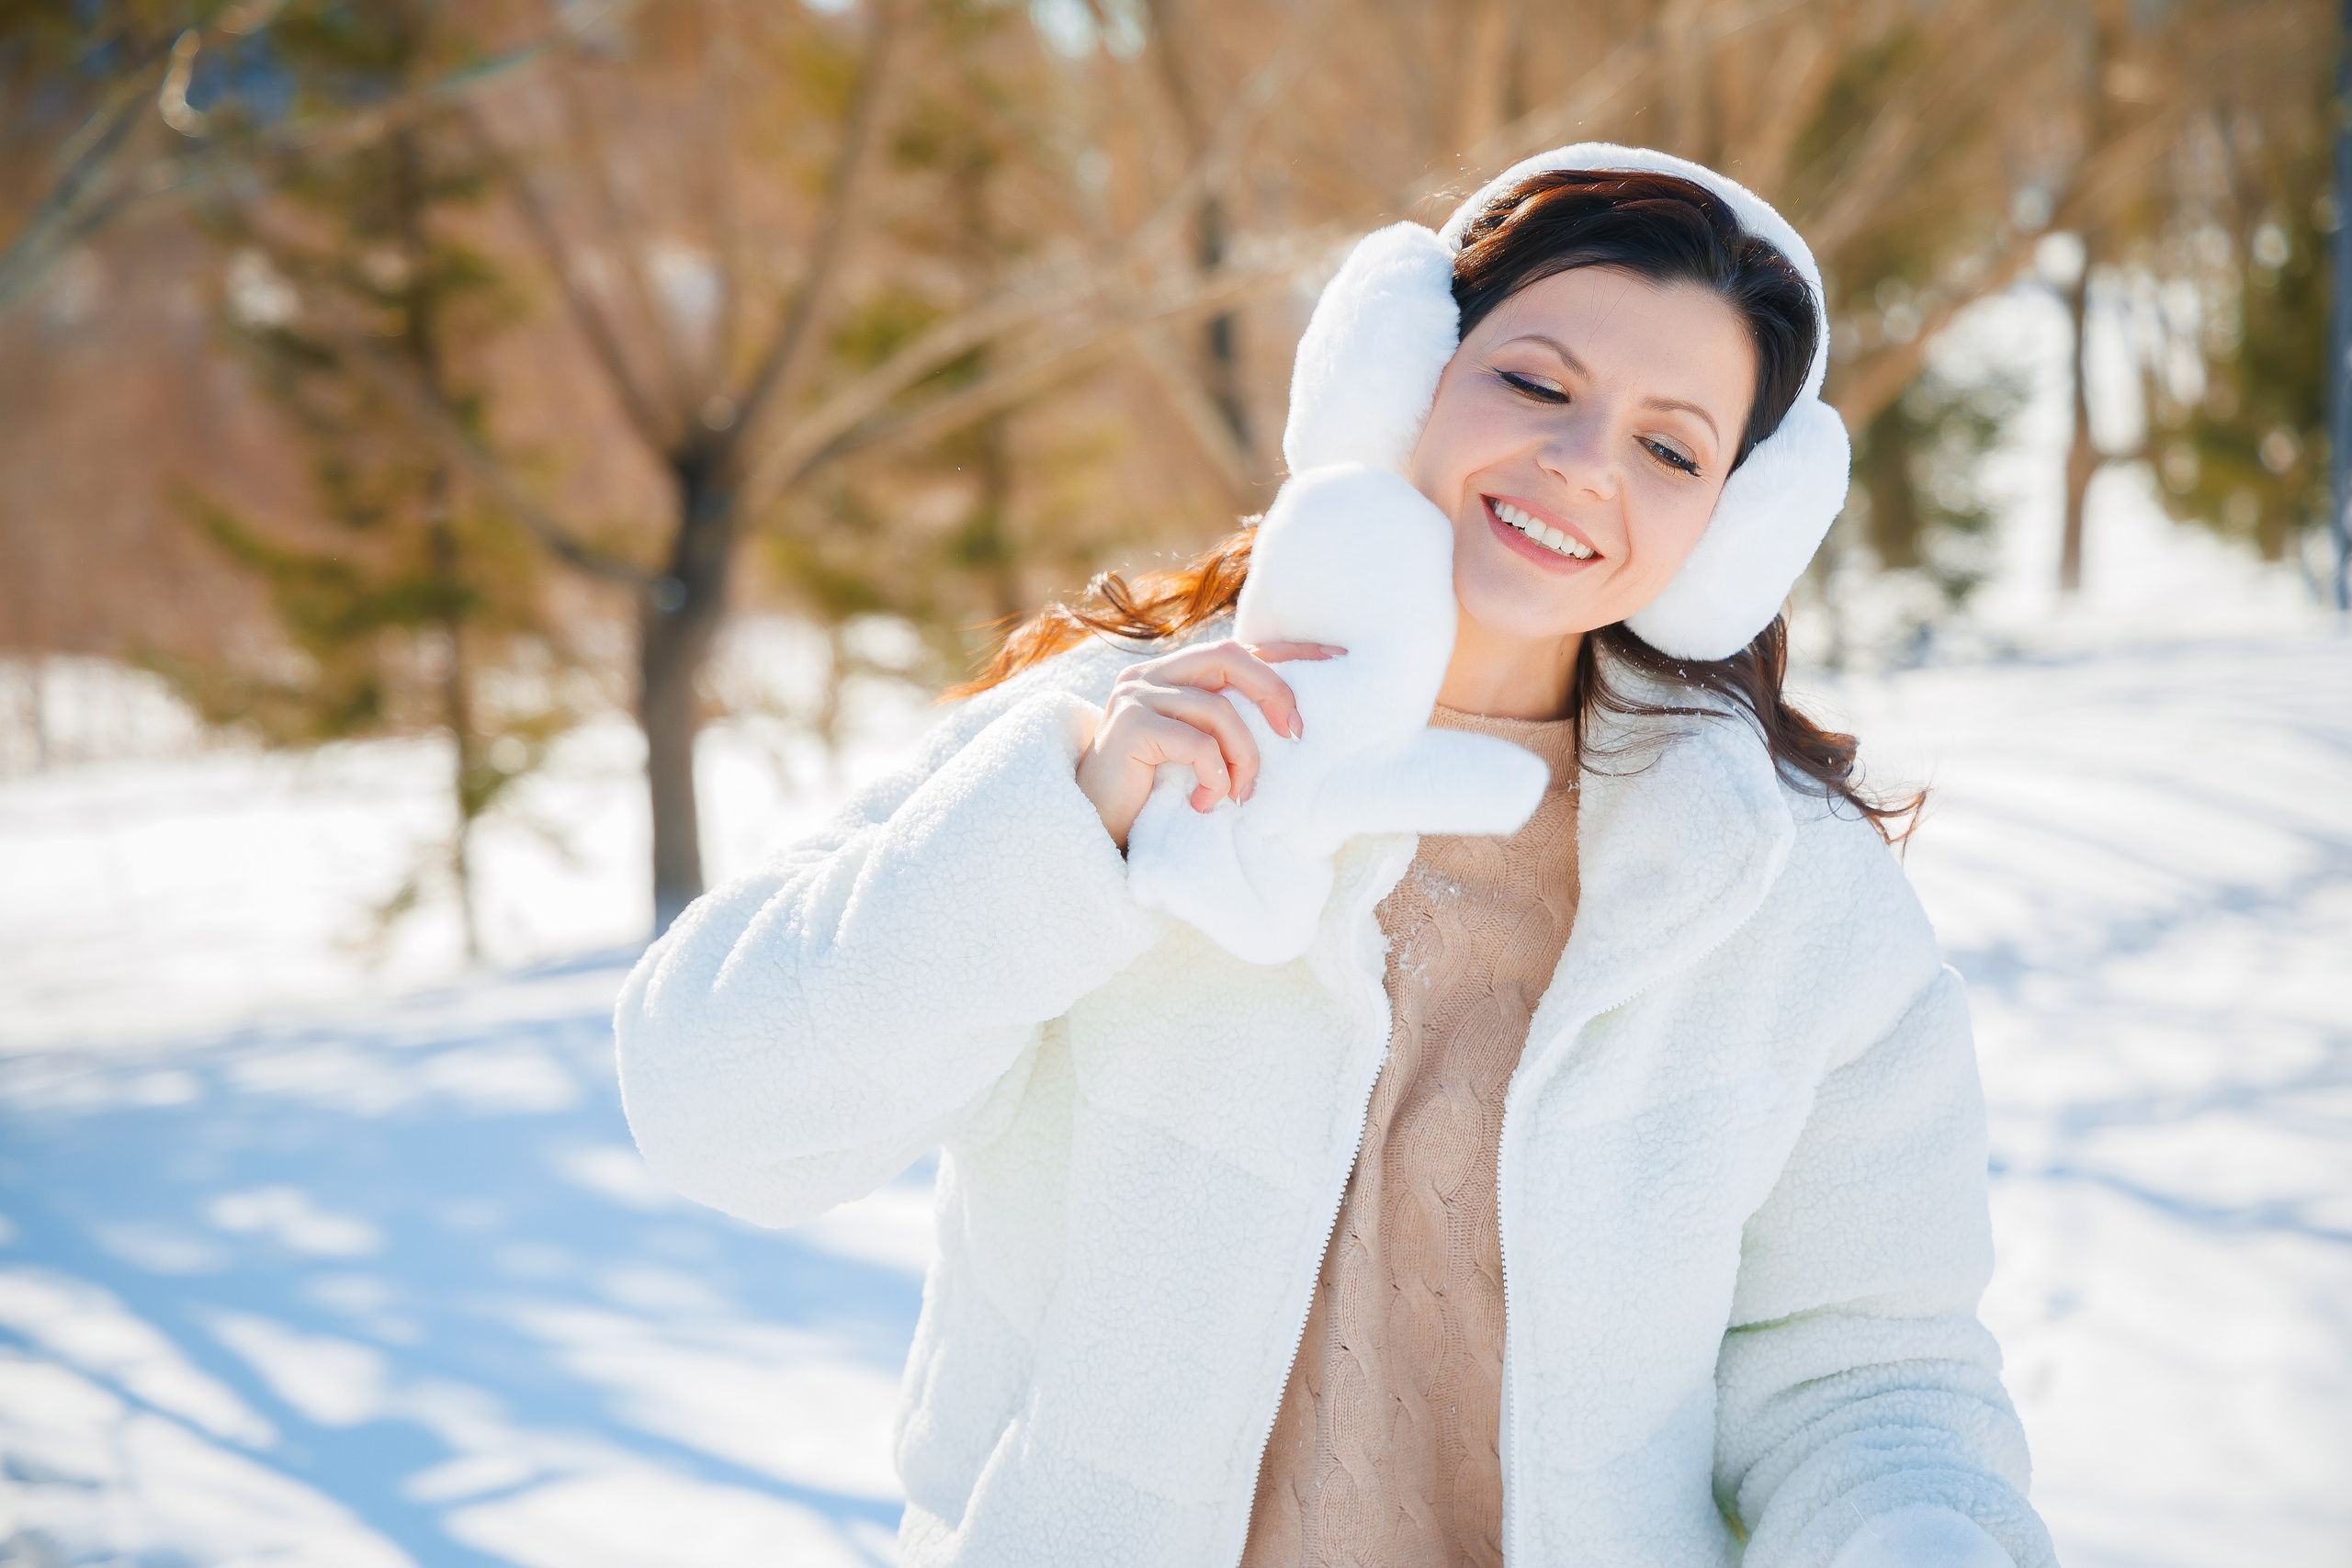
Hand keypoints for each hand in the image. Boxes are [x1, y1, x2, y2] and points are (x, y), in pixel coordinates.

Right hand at [1077, 639, 1341, 851]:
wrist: (1095, 828)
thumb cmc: (1154, 794)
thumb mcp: (1199, 752)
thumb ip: (1228, 727)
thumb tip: (1294, 725)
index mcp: (1175, 674)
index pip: (1241, 649)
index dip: (1291, 652)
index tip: (1337, 660)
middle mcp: (1153, 674)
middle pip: (1230, 658)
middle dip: (1274, 693)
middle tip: (1294, 736)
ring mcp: (1136, 695)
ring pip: (1219, 709)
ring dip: (1244, 758)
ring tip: (1240, 794)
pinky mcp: (1129, 726)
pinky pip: (1196, 743)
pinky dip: (1214, 776)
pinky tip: (1205, 801)